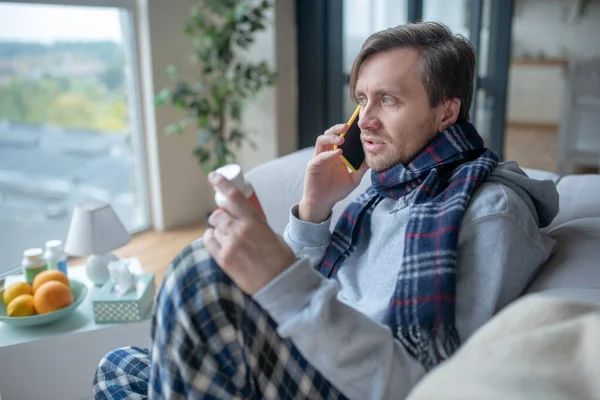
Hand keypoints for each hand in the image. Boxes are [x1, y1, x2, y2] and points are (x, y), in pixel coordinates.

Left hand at [203, 172, 296, 294]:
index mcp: (254, 221)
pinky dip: (211, 239)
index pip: (233, 196)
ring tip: (228, 238)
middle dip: (220, 216)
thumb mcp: (272, 234)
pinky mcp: (223, 260)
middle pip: (218, 214)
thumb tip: (242, 220)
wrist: (281, 283)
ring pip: (214, 228)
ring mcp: (230, 245)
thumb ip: (255, 225)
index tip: (213, 176)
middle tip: (226, 222)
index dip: (221, 183)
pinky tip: (217, 242)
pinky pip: (208, 242)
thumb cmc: (281, 259)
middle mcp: (239, 231)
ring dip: (218, 230)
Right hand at [299, 124, 368, 222]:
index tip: (356, 125)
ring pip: (321, 140)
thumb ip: (361, 168)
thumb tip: (372, 158)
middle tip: (347, 126)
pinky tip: (338, 153)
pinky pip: (320, 156)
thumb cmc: (336, 190)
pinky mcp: (313, 165)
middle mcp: (327, 153)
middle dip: (337, 128)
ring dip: (331, 137)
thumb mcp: (354, 179)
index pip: (340, 137)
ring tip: (342, 139)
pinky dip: (329, 153)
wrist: (323, 203)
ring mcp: (319, 158)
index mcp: (336, 154)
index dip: (347, 130)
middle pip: (329, 134)